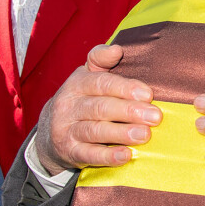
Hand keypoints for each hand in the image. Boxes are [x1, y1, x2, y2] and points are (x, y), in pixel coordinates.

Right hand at [35, 44, 161, 175]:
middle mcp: (69, 105)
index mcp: (77, 83)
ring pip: (94, 131)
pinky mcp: (69, 152)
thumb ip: (102, 61)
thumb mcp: (87, 76)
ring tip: (144, 135)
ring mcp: (67, 130)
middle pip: (100, 107)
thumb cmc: (82, 100)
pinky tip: (126, 155)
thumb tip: (117, 48)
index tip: (148, 94)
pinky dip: (107, 157)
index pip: (101, 83)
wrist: (49, 133)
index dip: (125, 88)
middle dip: (129, 111)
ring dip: (121, 133)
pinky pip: (88, 155)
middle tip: (155, 117)